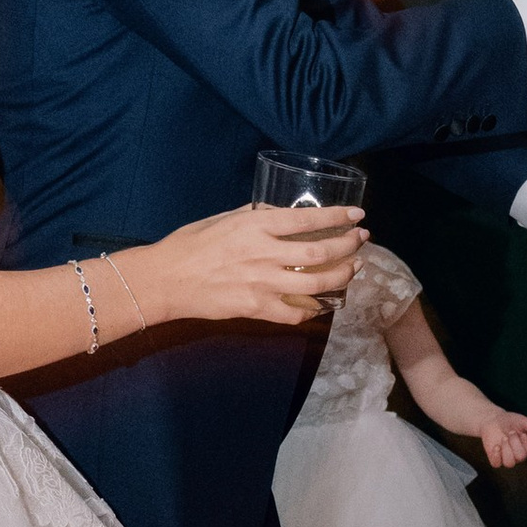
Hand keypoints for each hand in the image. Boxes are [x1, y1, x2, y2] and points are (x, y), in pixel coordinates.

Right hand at [136, 203, 363, 329]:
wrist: (166, 279)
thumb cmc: (190, 244)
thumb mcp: (223, 218)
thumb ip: (255, 216)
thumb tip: (280, 213)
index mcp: (255, 226)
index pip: (308, 219)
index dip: (338, 217)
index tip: (357, 215)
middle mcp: (264, 254)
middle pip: (320, 252)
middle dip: (348, 246)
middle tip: (361, 241)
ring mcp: (262, 284)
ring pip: (316, 283)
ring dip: (342, 276)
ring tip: (353, 268)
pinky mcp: (257, 309)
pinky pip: (296, 314)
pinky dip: (314, 309)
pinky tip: (323, 302)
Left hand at [474, 406, 526, 470]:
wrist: (494, 420)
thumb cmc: (511, 422)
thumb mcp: (523, 421)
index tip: (523, 434)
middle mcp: (519, 455)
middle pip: (521, 457)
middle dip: (515, 442)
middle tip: (511, 432)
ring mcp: (507, 458)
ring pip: (509, 463)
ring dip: (506, 449)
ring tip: (504, 438)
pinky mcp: (496, 459)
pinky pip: (496, 464)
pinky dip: (496, 455)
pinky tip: (496, 446)